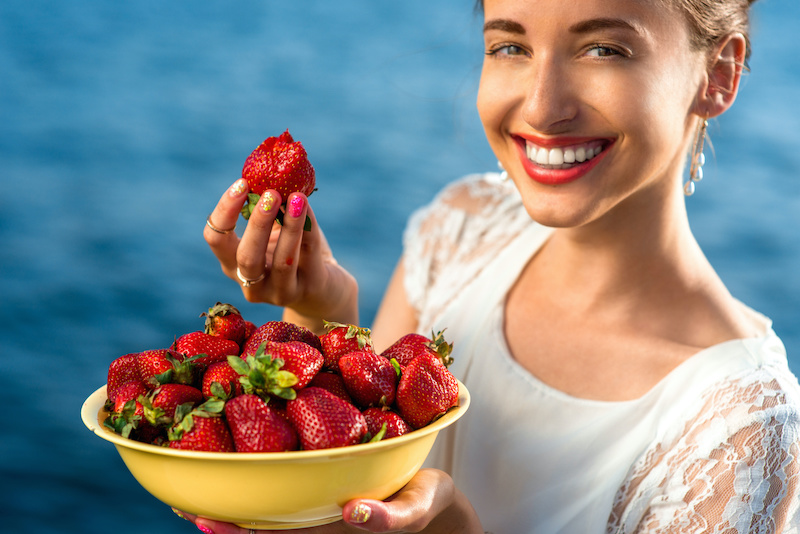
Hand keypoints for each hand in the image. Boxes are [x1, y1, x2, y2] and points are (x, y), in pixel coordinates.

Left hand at [173, 469, 482, 532]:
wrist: (434, 495)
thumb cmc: (424, 502)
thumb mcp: (414, 509)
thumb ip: (389, 518)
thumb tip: (354, 513)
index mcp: (329, 529)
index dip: (240, 530)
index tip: (205, 519)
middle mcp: (314, 518)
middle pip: (260, 522)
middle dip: (221, 514)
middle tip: (179, 499)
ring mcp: (315, 502)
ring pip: (266, 500)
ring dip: (231, 491)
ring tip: (191, 471)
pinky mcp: (322, 480)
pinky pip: (284, 475)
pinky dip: (257, 464)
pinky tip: (238, 441)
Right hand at [204, 179, 357, 330]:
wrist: (325, 287)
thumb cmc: (293, 252)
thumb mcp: (275, 230)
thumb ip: (268, 208)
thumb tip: (269, 170)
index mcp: (233, 264)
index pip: (215, 239)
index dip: (225, 211)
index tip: (241, 183)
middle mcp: (251, 284)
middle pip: (246, 256)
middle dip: (257, 222)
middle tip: (270, 193)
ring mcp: (280, 291)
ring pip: (282, 261)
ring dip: (290, 226)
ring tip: (297, 197)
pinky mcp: (308, 290)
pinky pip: (308, 256)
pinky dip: (308, 229)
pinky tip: (308, 208)